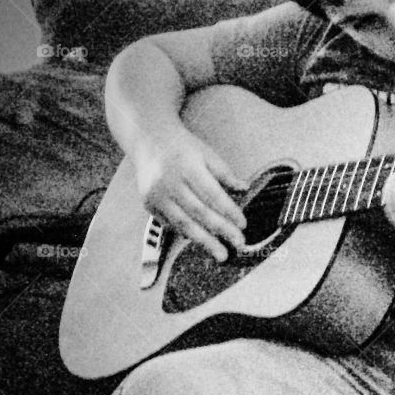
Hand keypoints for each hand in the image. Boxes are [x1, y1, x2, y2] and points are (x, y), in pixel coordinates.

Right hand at [133, 125, 247, 261]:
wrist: (149, 140)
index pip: (212, 194)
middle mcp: (169, 182)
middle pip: (198, 212)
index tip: (243, 225)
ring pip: (183, 223)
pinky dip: (188, 233)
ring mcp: (156, 195)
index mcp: (187, 166)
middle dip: (221, 230)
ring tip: (222, 254)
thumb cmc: (184, 148)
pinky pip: (171, 224)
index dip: (228, 211)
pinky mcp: (148, 204)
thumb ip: (225, 173)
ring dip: (205, 240)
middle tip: (238, 244)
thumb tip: (245, 188)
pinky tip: (203, 241)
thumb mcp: (207, 154)